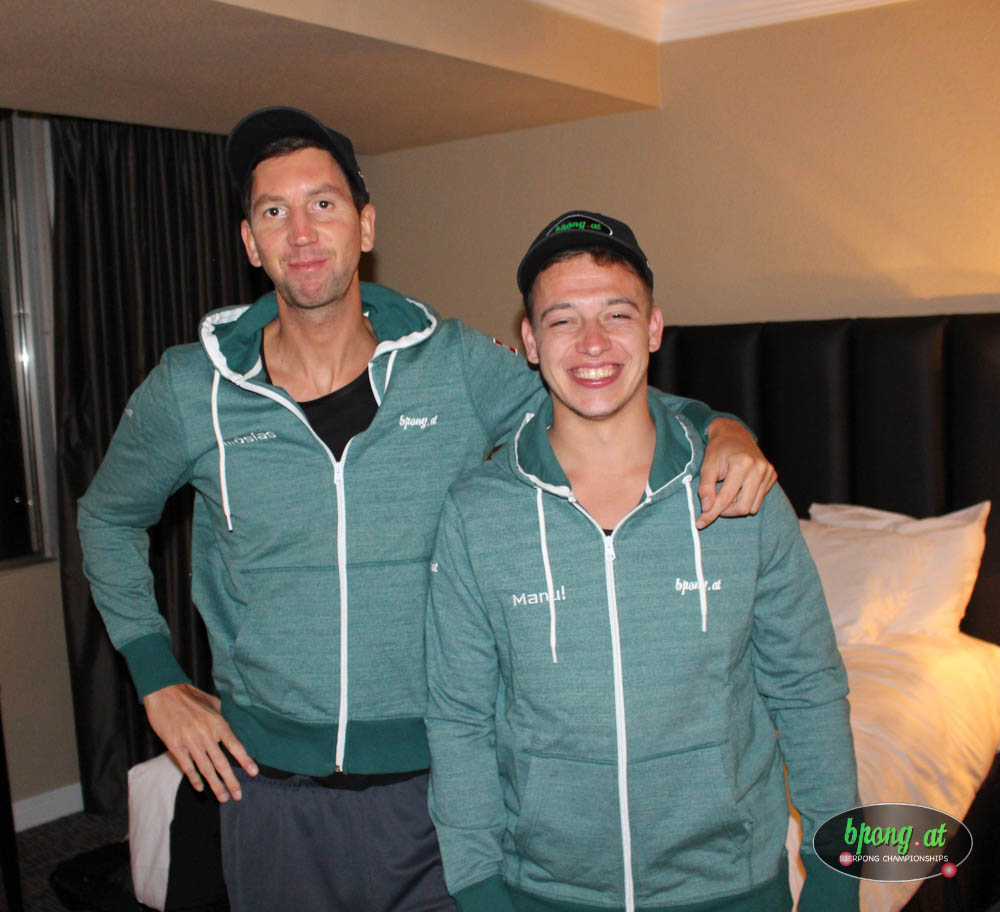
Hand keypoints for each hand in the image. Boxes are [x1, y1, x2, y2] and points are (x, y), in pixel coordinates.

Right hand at [143, 683, 257, 801]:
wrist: (164, 692)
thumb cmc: (190, 696)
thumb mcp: (211, 702)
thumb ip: (222, 716)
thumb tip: (232, 726)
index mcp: (217, 723)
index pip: (235, 745)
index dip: (245, 760)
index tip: (254, 772)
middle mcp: (206, 734)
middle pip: (221, 762)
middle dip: (231, 781)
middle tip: (238, 795)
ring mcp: (190, 741)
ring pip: (205, 768)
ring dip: (215, 785)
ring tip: (223, 797)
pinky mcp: (175, 746)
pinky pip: (187, 766)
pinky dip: (194, 778)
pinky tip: (201, 788)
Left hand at [697, 418, 776, 528]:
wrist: (734, 434)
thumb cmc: (718, 450)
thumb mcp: (706, 466)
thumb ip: (705, 488)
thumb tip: (706, 509)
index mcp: (742, 463)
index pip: (725, 498)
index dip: (711, 513)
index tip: (700, 522)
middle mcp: (759, 468)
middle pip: (743, 507)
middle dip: (725, 512)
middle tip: (714, 505)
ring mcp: (768, 472)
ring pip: (752, 507)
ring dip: (736, 507)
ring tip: (726, 493)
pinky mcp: (772, 476)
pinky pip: (759, 500)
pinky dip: (746, 500)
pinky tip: (738, 488)